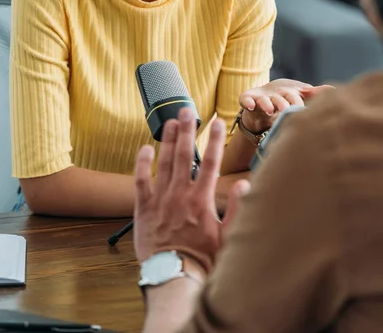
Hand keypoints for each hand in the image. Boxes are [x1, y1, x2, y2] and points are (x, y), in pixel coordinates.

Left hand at [134, 109, 249, 271]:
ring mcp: (161, 199)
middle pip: (185, 155)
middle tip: (187, 111)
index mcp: (202, 200)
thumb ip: (237, 208)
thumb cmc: (202, 259)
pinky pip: (141, 180)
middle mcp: (180, 195)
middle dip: (187, 130)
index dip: (214, 139)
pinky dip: (143, 163)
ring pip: (164, 163)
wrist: (173, 276)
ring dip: (168, 140)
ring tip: (170, 122)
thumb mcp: (227, 237)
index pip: (211, 162)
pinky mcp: (144, 208)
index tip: (216, 122)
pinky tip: (146, 148)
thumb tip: (246, 184)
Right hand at [239, 78, 332, 133]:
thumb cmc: (284, 99)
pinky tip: (251, 106)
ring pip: (264, 100)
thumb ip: (314, 94)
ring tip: (270, 109)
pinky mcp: (248, 98)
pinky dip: (247, 102)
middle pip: (280, 98)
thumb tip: (334, 89)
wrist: (261, 101)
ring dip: (266, 104)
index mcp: (289, 94)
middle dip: (283, 103)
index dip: (297, 103)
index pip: (295, 98)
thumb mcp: (299, 96)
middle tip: (286, 109)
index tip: (301, 109)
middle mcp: (276, 95)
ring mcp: (261, 97)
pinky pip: (246, 99)